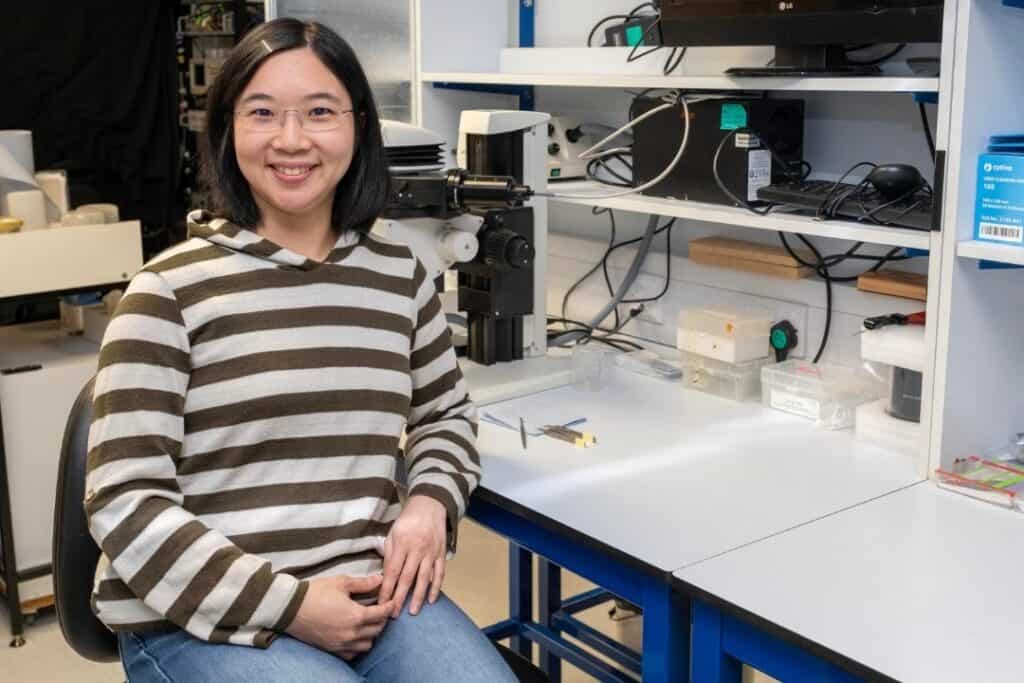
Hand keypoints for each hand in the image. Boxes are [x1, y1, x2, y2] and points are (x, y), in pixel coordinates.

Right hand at [285, 574, 393, 659]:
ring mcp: (341, 644)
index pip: (381, 614)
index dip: (389, 606)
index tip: (392, 601)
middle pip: (377, 630)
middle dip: (382, 619)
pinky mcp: (332, 649)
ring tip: (368, 623)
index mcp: (356, 616)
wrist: (290, 609)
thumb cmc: (316, 593)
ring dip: (372, 634)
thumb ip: (363, 583)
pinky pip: (353, 653)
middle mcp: (351, 633)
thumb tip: (380, 579)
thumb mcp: (341, 583)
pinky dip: (358, 646)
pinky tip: (356, 636)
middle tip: (380, 610)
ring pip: (367, 644)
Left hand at [379, 495, 446, 616]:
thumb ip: (389, 555)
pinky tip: (431, 600)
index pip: (393, 571)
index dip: (387, 589)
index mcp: (402, 543)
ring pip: (424, 578)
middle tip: (393, 614)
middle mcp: (417, 549)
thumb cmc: (407, 521)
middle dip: (400, 598)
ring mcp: (431, 552)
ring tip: (413, 611)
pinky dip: (436, 587)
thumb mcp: (393, 534)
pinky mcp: (441, 554)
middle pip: (408, 578)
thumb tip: (385, 577)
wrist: (429, 507)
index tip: (381, 603)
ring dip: (418, 596)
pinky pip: (439, 573)